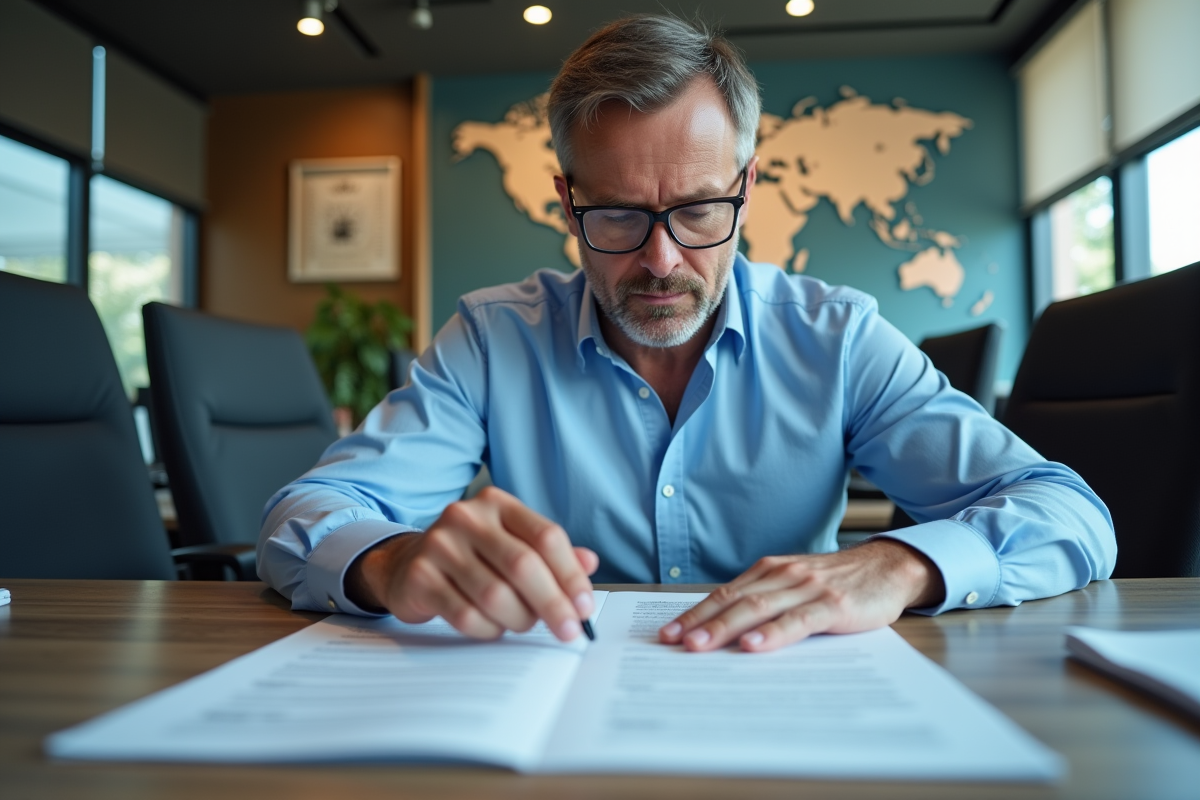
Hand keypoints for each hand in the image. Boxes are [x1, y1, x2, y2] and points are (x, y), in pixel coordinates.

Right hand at [346, 486, 598, 641]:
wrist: (407, 563)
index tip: (584, 607)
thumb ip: (551, 554)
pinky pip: (466, 615)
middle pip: (523, 565)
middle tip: (569, 631)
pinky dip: (488, 630)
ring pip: (496, 595)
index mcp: (498, 503)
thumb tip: (589, 565)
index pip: (546, 536)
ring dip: (519, 619)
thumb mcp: (512, 544)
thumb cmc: (472, 556)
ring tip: (523, 623)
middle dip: (552, 604)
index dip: (571, 575)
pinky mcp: (420, 576)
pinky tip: (492, 627)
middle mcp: (467, 517)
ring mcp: (440, 544)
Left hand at [658, 540, 943, 652]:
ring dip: (726, 627)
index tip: (667, 633)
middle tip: (673, 642)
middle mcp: (783, 576)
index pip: (724, 594)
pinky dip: (774, 633)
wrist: (888, 568)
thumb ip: (766, 601)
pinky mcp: (833, 605)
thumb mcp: (795, 586)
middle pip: (734, 601)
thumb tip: (724, 631)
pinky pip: (798, 620)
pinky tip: (754, 645)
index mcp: (770, 571)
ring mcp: (808, 588)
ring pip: (759, 608)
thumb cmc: (837, 584)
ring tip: (700, 646)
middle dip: (700, 622)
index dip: (694, 613)